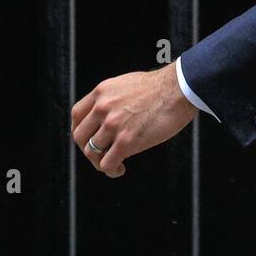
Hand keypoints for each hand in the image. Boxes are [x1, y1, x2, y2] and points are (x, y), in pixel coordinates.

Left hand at [71, 61, 198, 177]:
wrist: (178, 89)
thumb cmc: (159, 88)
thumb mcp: (125, 85)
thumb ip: (112, 99)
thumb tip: (108, 116)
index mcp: (101, 92)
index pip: (77, 115)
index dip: (80, 130)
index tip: (90, 138)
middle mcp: (102, 107)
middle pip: (80, 136)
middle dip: (88, 149)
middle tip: (102, 154)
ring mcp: (113, 124)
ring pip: (91, 153)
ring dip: (100, 163)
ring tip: (113, 165)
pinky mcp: (127, 141)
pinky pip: (107, 163)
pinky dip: (111, 170)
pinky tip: (121, 169)